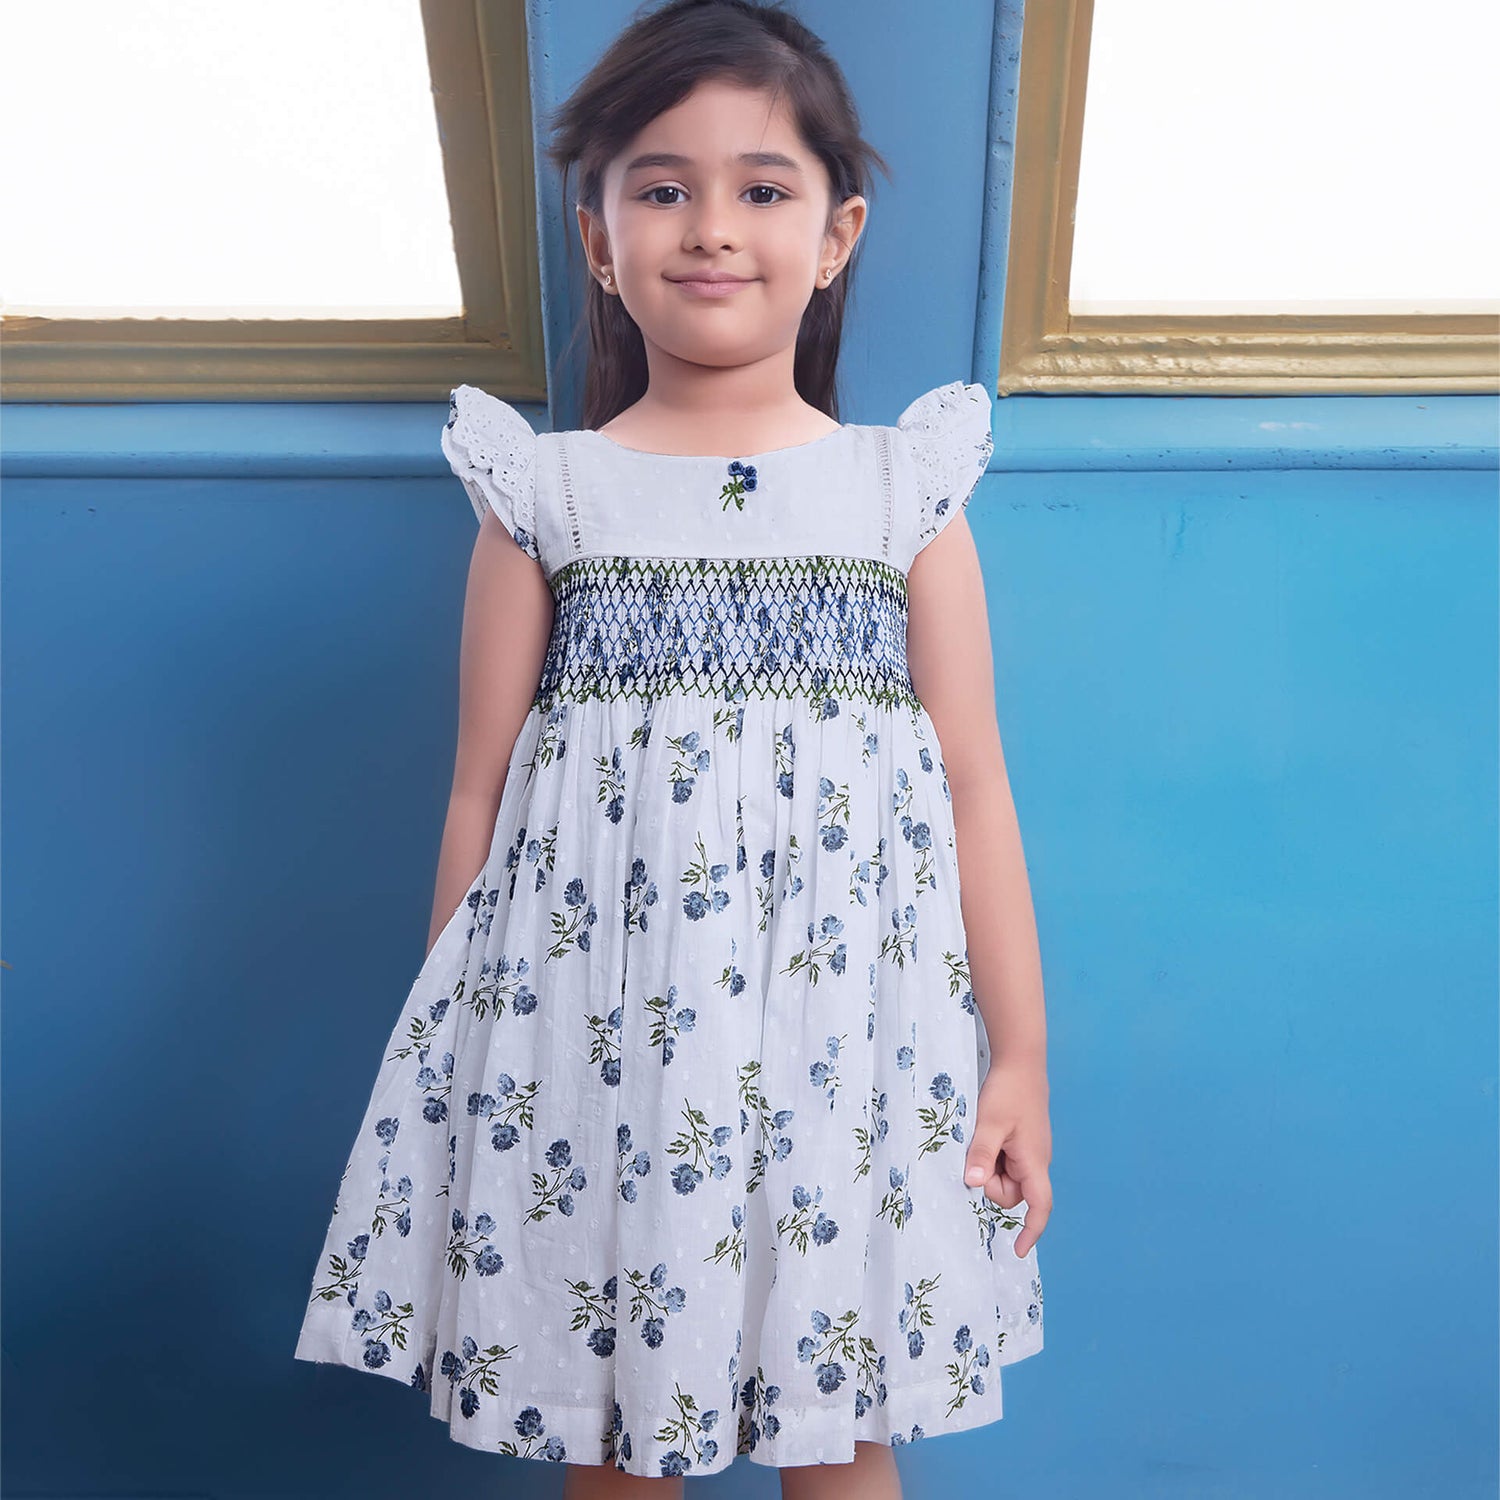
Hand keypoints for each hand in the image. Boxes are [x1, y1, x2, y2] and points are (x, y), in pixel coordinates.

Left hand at [962, 1056, 1051, 1257]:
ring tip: (982, 1138)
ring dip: (990, 1168)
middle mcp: (1035, 1161)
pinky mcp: (1021, 1143)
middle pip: (1014, 1194)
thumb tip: (975, 1184)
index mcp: (1034, 1161)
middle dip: (992, 1185)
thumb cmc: (1008, 1091)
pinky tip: (985, 1136)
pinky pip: (1005, 1163)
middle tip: (978, 1155)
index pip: (1039, 1206)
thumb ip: (982, 1154)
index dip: (1031, 1231)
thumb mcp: (989, 1122)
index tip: (1018, 1251)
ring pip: (1007, 1178)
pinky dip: (992, 1157)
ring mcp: (1029, 1152)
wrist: (1020, 1062)